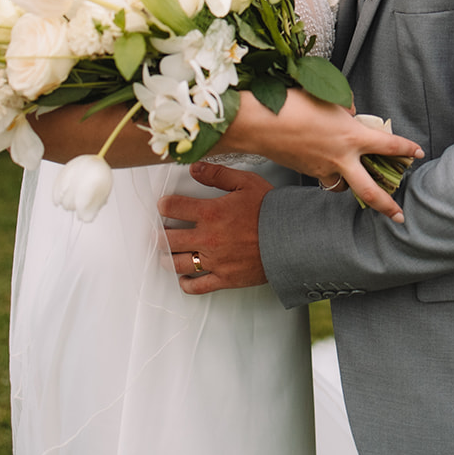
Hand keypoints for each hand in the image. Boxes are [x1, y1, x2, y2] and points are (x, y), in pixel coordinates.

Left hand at [159, 163, 271, 293]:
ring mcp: (214, 261)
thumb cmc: (272, 212)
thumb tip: (195, 167)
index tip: (163, 206)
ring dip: (167, 258)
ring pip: (177, 263)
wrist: (292, 240)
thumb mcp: (246, 183)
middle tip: (161, 232)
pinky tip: (184, 278)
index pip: (173, 208)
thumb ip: (218, 174)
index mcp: (211, 213)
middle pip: (169, 238)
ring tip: (167, 254)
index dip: (164, 205)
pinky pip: (197, 286)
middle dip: (161, 234)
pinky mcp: (224, 278)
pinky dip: (186, 283)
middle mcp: (208, 238)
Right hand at [222, 90, 419, 221]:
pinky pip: (323, 176)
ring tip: (357, 180)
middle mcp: (340, 158)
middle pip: (370, 190)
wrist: (258, 123)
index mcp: (351, 137)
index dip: (406, 148)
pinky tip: (322, 159)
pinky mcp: (305, 171)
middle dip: (387, 206)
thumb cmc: (293, 104)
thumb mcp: (327, 97)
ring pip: (343, 185)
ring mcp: (321, 169)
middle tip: (400, 216)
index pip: (388, 146)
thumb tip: (351, 115)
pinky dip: (328, 171)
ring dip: (352, 184)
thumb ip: (346, 108)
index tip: (417, 152)